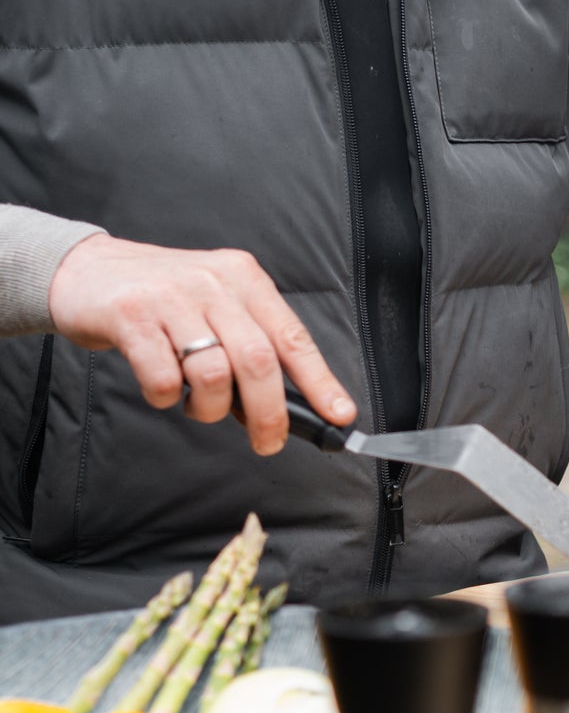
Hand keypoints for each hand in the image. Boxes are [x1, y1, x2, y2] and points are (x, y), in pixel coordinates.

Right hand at [48, 234, 355, 455]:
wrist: (84, 270)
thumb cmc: (162, 300)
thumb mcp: (218, 306)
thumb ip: (253, 345)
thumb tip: (292, 406)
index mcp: (245, 280)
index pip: (293, 337)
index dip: (320, 382)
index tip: (339, 416)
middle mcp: (213, 283)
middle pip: (258, 362)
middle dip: (269, 414)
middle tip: (268, 442)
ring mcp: (170, 297)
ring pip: (213, 374)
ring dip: (211, 408)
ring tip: (200, 405)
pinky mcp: (131, 315)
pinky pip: (165, 377)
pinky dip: (168, 398)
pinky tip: (163, 388)